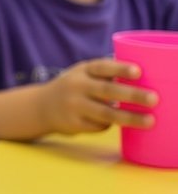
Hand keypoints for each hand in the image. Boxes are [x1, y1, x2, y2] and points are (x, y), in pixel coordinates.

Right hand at [37, 59, 156, 133]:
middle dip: (132, 95)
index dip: (120, 69)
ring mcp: (73, 106)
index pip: (102, 67)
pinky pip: (99, 126)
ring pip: (106, 113)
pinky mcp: (73, 123)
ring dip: (130, 118)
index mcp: (82, 70)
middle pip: (107, 91)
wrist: (40, 107)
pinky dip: (110, 124)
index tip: (138, 73)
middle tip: (153, 99)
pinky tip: (111, 121)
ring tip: (149, 121)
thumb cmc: (73, 87)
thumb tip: (143, 80)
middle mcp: (76, 86)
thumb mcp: (83, 74)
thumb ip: (106, 74)